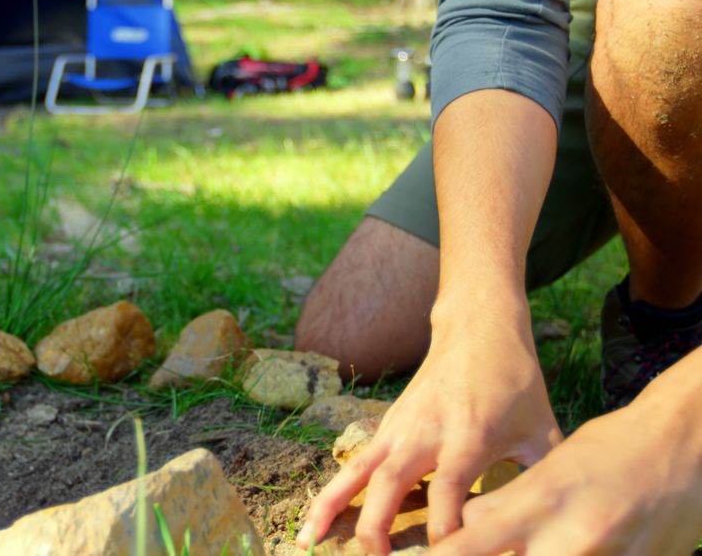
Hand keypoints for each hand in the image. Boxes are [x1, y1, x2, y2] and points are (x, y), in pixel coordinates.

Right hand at [297, 302, 562, 554]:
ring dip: (330, 506)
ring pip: (356, 471)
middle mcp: (424, 434)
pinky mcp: (386, 427)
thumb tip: (558, 525)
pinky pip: (354, 463)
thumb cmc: (514, 382)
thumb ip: (544, 477)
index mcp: (466, 438)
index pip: (448, 492)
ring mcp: (399, 428)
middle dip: (375, 526)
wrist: (477, 329)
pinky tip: (316, 518)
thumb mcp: (541, 429)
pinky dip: (333, 490)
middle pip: (389, 484)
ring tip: (306, 540)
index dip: (445, 530)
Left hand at [427, 394, 701, 555]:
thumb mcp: (549, 465)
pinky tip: (587, 545)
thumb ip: (507, 503)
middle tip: (503, 545)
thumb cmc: (612, 447)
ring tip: (543, 539)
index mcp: (538, 500)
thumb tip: (470, 529)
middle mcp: (568, 538)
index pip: (467, 548)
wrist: (685, 442)